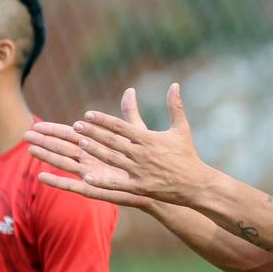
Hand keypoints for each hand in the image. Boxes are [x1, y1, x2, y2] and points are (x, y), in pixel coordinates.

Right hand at [25, 101, 151, 209]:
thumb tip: (130, 90)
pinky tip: (42, 177)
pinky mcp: (97, 188)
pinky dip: (58, 181)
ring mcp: (92, 174)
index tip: (36, 124)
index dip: (53, 130)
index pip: (71, 135)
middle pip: (63, 148)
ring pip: (64, 164)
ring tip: (30, 150)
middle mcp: (91, 159)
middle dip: (44, 141)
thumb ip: (129, 114)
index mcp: (98, 145)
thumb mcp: (136, 133)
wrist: (158, 182)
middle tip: (24, 135)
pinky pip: (74, 185)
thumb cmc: (147, 158)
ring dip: (47, 157)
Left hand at [70, 83, 211, 205]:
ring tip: (79, 143)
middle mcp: (142, 153)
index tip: (88, 114)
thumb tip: (175, 84)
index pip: (121, 126)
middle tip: (76, 125)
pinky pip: (117, 184)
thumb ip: (175, 106)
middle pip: (112, 141)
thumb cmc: (187, 155)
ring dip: (95, 151)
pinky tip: (87, 177)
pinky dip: (102, 181)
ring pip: (112, 159)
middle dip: (93, 132)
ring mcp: (140, 171)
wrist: (196, 184)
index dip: (103, 120)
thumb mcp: (181, 128)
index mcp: (149, 139)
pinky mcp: (140, 187)